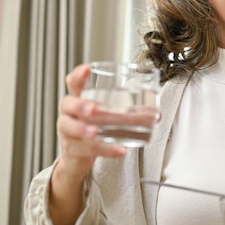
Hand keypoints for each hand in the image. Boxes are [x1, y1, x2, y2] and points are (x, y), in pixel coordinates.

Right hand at [49, 64, 126, 224]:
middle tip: (93, 108)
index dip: (79, 75)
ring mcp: (68, 131)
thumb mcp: (108, 114)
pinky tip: (119, 150)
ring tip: (96, 132)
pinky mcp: (73, 150)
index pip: (74, 82)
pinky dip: (104, 150)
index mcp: (79, 98)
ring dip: (85, 130)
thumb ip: (131, 111)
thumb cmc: (95, 126)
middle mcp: (70, 113)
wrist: (79, 154)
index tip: (88, 70)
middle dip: (80, 105)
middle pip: (67, 104)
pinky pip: (86, 150)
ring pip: (71, 129)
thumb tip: (157, 114)